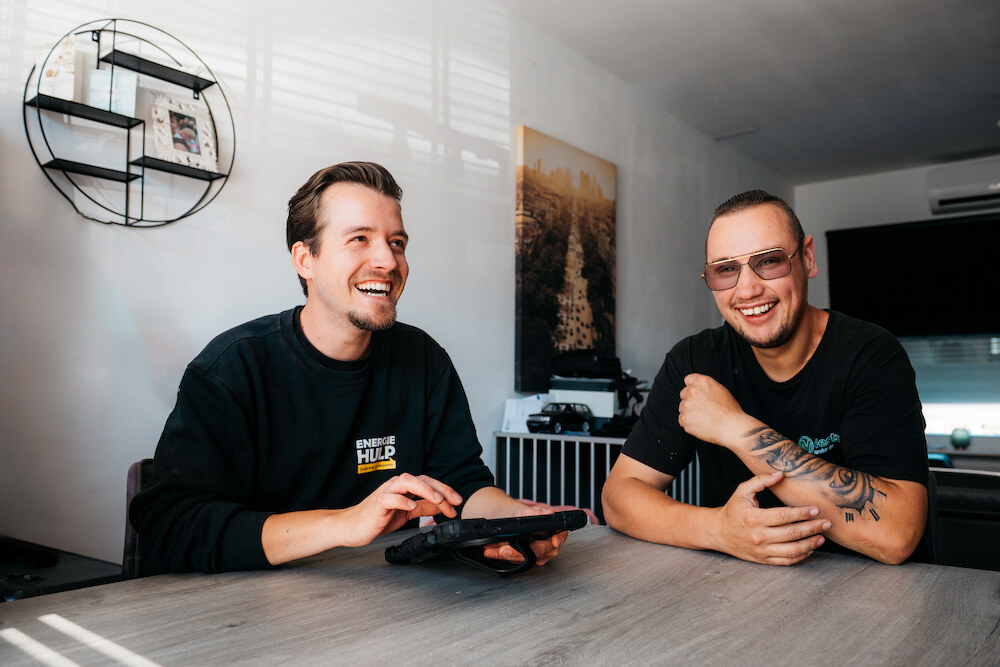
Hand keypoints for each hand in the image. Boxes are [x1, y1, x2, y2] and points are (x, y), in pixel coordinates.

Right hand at [340, 473, 461, 547]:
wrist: (352, 527)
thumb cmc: (377, 518)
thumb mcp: (406, 513)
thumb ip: (423, 507)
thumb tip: (443, 505)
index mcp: (405, 488)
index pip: (429, 483)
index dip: (445, 490)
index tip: (458, 502)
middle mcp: (396, 486)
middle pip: (421, 479)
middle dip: (440, 489)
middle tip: (454, 501)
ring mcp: (386, 492)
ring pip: (407, 482)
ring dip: (424, 489)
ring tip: (438, 499)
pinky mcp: (377, 503)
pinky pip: (389, 498)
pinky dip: (401, 500)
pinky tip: (411, 506)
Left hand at [480, 504, 567, 565]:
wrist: (511, 521)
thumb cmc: (524, 516)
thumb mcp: (528, 512)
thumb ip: (537, 513)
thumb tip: (548, 513)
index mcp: (554, 533)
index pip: (559, 538)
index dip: (556, 540)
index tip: (552, 541)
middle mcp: (549, 547)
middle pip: (537, 552)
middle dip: (518, 551)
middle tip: (503, 549)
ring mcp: (538, 555)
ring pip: (525, 559)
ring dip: (506, 555)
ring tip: (492, 549)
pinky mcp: (526, 560)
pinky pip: (516, 561)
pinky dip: (502, 557)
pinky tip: (492, 552)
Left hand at [678, 373, 754, 445]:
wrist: (731, 427)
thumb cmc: (730, 411)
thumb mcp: (721, 390)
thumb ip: (706, 387)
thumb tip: (699, 390)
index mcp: (702, 382)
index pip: (688, 380)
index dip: (692, 387)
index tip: (696, 393)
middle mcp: (692, 391)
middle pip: (683, 393)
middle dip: (690, 399)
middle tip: (701, 407)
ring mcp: (687, 405)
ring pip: (682, 407)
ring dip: (689, 411)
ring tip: (703, 417)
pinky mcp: (684, 419)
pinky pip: (682, 419)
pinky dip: (689, 423)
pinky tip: (700, 424)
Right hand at [711, 471, 830, 565]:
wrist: (718, 532)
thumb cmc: (733, 510)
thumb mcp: (742, 491)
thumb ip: (761, 480)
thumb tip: (781, 474)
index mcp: (754, 518)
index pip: (784, 516)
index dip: (802, 513)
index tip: (815, 509)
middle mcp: (759, 536)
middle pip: (792, 533)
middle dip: (812, 528)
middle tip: (826, 523)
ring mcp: (761, 550)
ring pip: (792, 550)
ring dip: (810, 544)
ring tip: (821, 537)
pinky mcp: (763, 559)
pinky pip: (786, 561)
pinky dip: (801, 556)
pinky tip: (810, 549)